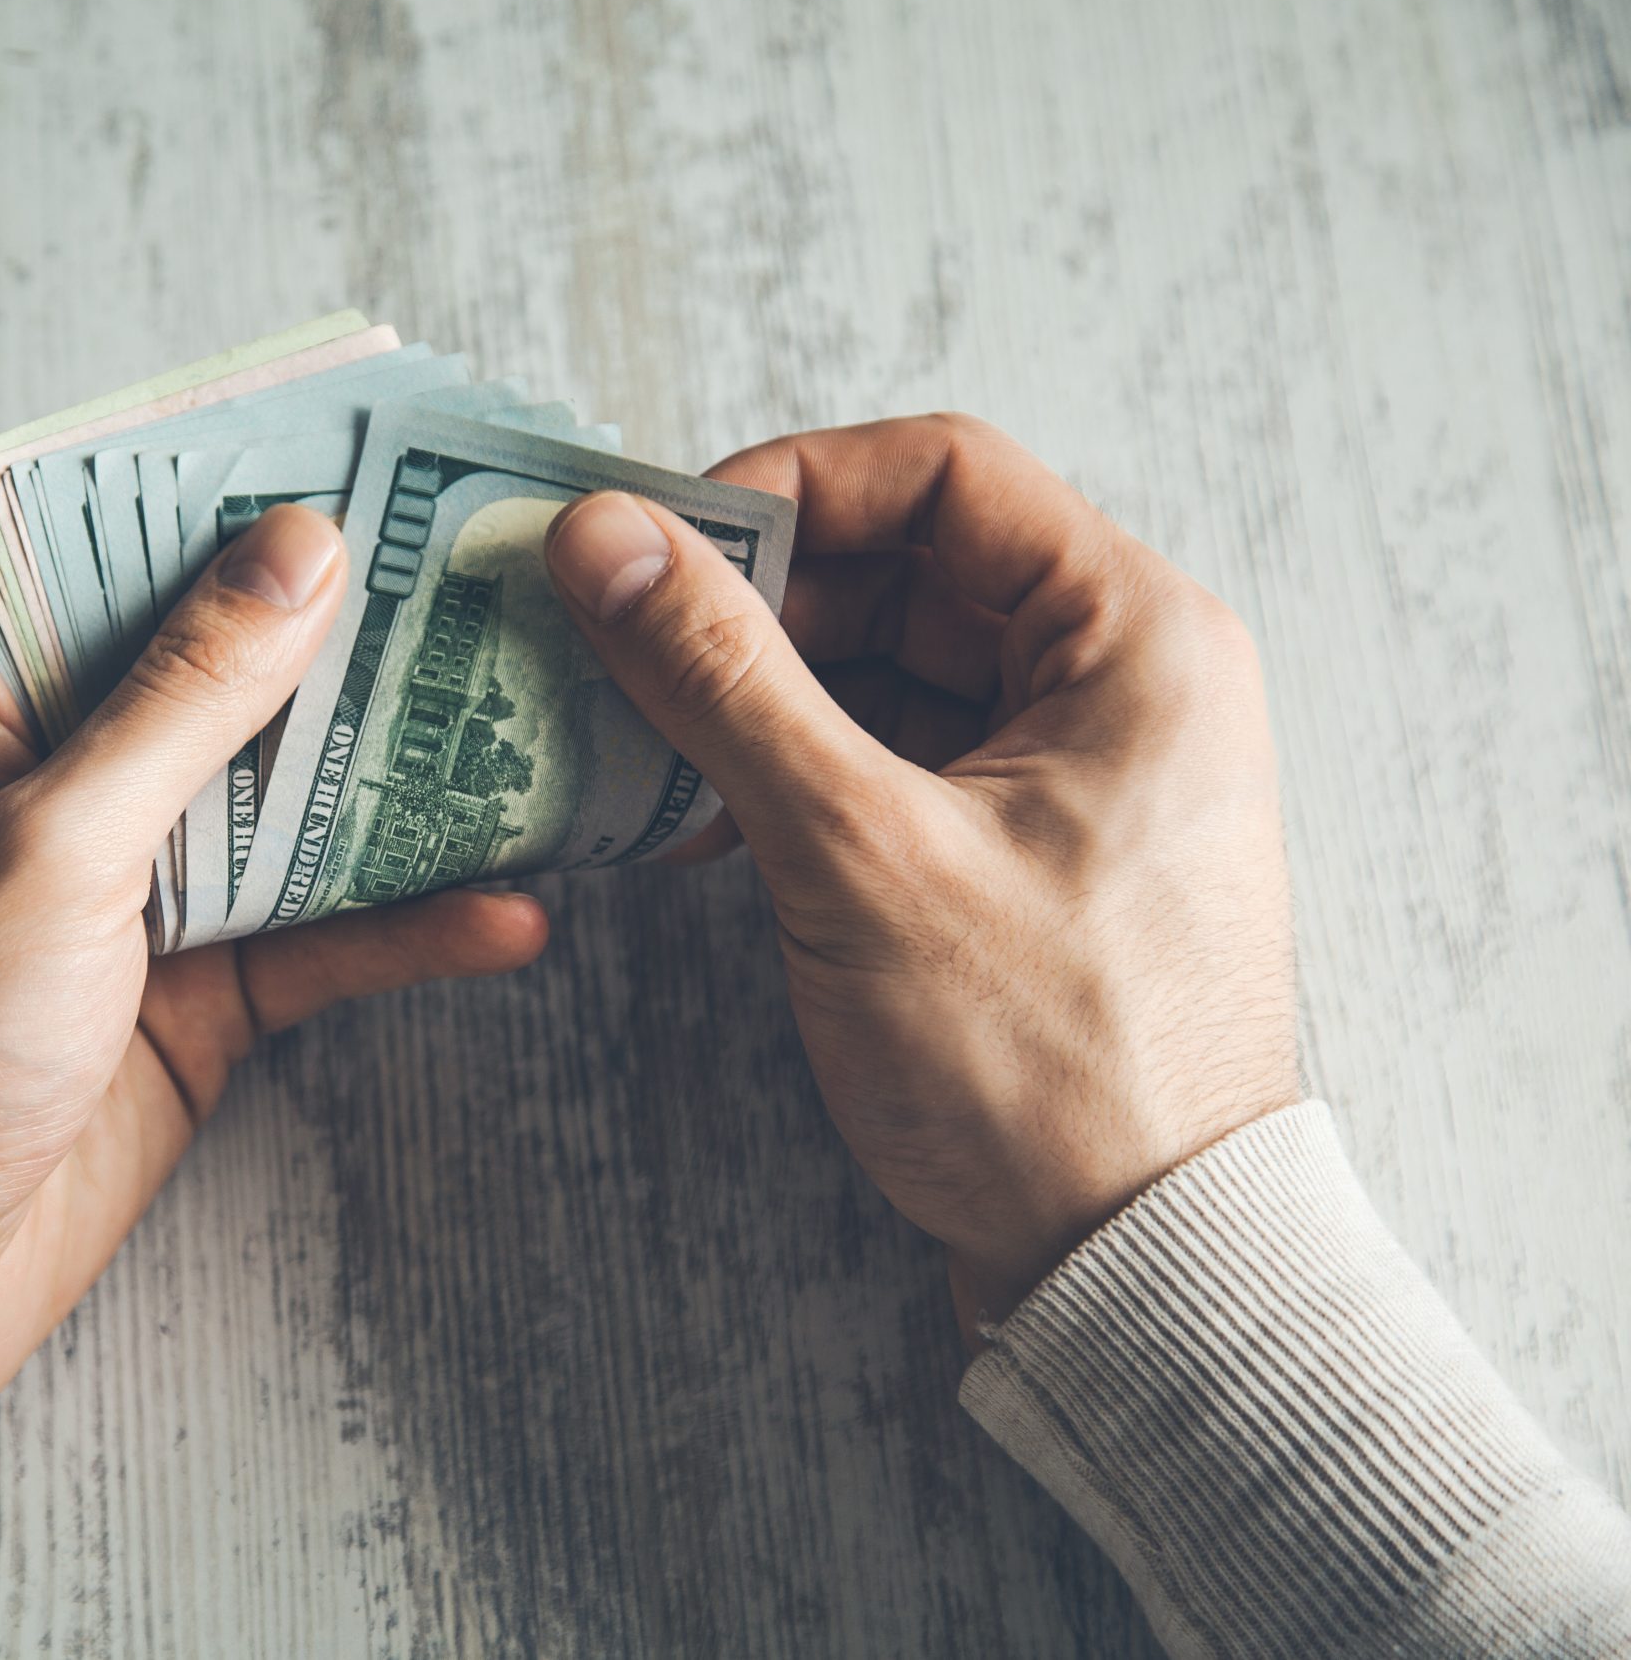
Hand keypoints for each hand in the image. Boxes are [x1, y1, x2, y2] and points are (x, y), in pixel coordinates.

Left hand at [0, 505, 548, 1418]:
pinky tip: (506, 914)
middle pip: (239, 680)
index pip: (133, 565)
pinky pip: (321, 938)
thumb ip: (184, 698)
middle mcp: (65, 781)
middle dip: (366, 647)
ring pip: (300, 807)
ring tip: (543, 740)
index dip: (254, 515)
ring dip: (411, 789)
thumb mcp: (51, 846)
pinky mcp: (198, 993)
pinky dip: (407, 929)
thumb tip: (298, 548)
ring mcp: (138, 890)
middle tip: (508, 596)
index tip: (387, 465)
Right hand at [542, 414, 1298, 1328]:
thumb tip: (605, 539)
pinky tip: (695, 818)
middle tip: (618, 644)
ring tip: (635, 740)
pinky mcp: (1026, 855)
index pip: (943, 471)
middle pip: (906, 568)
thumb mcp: (857, 850)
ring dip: (759, 694)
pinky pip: (895, 760)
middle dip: (753, 602)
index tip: (657, 544)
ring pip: (889, 668)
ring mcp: (1074, 773)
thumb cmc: (1043, 1066)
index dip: (787, 485)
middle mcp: (1121, 682)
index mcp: (1134, 636)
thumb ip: (723, 679)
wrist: (1134, 1270)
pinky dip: (795, 772)